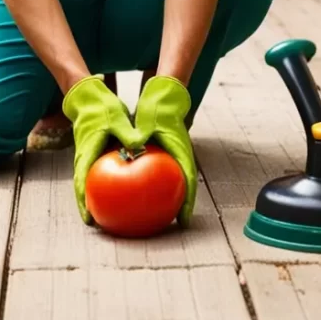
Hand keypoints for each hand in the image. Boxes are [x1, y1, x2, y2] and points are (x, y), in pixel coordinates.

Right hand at [62, 75, 139, 223]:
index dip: (83, 202)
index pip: (81, 182)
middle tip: (98, 224)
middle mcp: (84, 157)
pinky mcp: (94, 152)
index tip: (88, 219)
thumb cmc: (101, 107)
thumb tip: (139, 145)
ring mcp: (87, 155)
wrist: (88, 97)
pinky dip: (104, 184)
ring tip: (107, 214)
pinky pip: (98, 172)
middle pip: (83, 187)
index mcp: (86, 151)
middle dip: (88, 206)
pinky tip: (120, 190)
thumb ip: (127, 132)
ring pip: (89, 182)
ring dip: (94, 197)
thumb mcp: (116, 118)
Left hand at [132, 75, 196, 226]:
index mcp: (180, 149)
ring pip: (174, 181)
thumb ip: (140, 133)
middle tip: (175, 224)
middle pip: (183, 185)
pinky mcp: (167, 154)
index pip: (188, 179)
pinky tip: (141, 195)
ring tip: (159, 216)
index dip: (188, 201)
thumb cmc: (157, 107)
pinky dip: (157, 185)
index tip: (186, 220)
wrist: (165, 95)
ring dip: (171, 197)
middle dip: (181, 205)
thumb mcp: (147, 119)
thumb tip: (131, 145)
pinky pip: (163, 173)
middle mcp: (180, 155)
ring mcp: (175, 155)